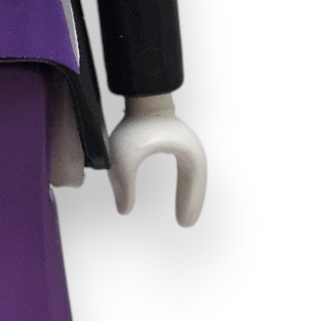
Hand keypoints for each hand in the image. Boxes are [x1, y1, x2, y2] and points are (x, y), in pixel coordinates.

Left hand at [107, 93, 205, 225]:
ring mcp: (184, 145)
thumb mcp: (124, 156)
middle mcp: (190, 150)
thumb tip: (124, 210)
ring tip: (184, 214)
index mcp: (187, 153)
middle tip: (185, 223)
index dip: (189, 203)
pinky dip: (184, 184)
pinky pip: (184, 169)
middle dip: (191, 201)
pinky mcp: (175, 143)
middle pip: (196, 181)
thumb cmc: (136, 122)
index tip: (183, 222)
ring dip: (189, 193)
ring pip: (192, 176)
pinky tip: (177, 194)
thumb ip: (123, 183)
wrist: (140, 97)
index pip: (193, 184)